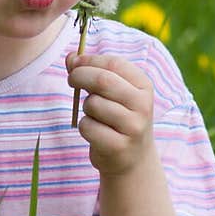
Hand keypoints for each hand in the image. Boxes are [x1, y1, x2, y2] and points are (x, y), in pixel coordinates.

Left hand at [66, 52, 154, 175]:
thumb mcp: (112, 94)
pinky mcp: (119, 146)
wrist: (133, 158)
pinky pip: (87, 126)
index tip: (75, 63)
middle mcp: (143, 105)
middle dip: (80, 76)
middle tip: (71, 79)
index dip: (89, 60)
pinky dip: (84, 127)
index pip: (114, 64)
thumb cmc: (118, 119)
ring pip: (93, 104)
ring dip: (85, 107)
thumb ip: (93, 72)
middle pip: (103, 80)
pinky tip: (95, 132)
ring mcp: (133, 127)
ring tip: (94, 115)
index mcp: (144, 87)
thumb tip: (70, 57)